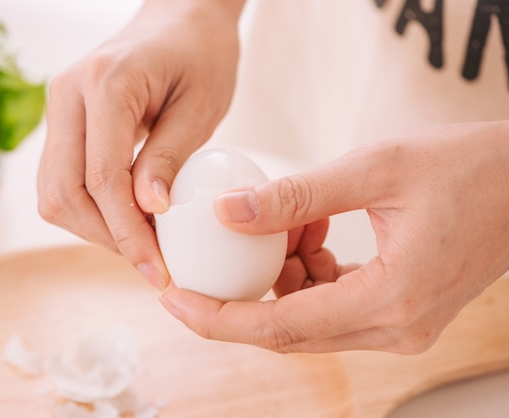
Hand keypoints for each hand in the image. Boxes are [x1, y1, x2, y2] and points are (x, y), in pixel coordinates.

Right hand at [37, 0, 244, 288]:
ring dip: (94, 229)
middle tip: (151, 263)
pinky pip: (61, 180)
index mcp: (106, 83)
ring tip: (141, 244)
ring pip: (53, 193)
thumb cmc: (201, 55)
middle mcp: (67, 94)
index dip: (128, 233)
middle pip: (64, 192)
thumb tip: (147, 213)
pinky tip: (126, 220)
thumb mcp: (200, 106)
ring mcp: (59, 107)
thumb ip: (168, 158)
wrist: (180, 20)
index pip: (102, 178)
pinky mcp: (63, 122)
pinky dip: (89, 210)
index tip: (156, 269)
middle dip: (106, 238)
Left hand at [160, 120, 508, 353]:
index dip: (218, 318)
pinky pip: (333, 306)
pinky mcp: (400, 313)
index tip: (174, 299)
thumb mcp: (374, 169)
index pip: (281, 327)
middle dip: (240, 297)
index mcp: (391, 301)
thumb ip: (297, 195)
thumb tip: (228, 210)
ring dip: (282, 276)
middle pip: (288, 331)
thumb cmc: (467, 169)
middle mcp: (396, 329)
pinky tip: (314, 230)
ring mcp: (400, 327)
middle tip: (207, 258)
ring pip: (309, 318)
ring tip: (290, 222)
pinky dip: (310, 274)